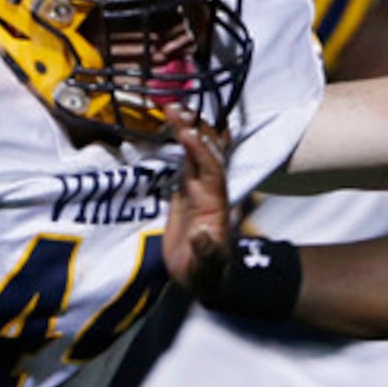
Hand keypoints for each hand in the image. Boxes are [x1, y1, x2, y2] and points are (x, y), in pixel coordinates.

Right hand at [160, 112, 238, 297]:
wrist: (202, 280)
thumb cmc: (205, 274)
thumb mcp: (205, 268)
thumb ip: (206, 252)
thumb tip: (203, 235)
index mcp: (215, 206)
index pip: (211, 172)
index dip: (201, 152)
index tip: (187, 133)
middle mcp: (209, 192)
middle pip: (205, 155)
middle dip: (195, 131)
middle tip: (176, 107)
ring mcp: (197, 191)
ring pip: (195, 154)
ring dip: (187, 131)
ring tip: (172, 108)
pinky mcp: (185, 193)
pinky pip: (185, 162)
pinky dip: (180, 143)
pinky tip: (171, 126)